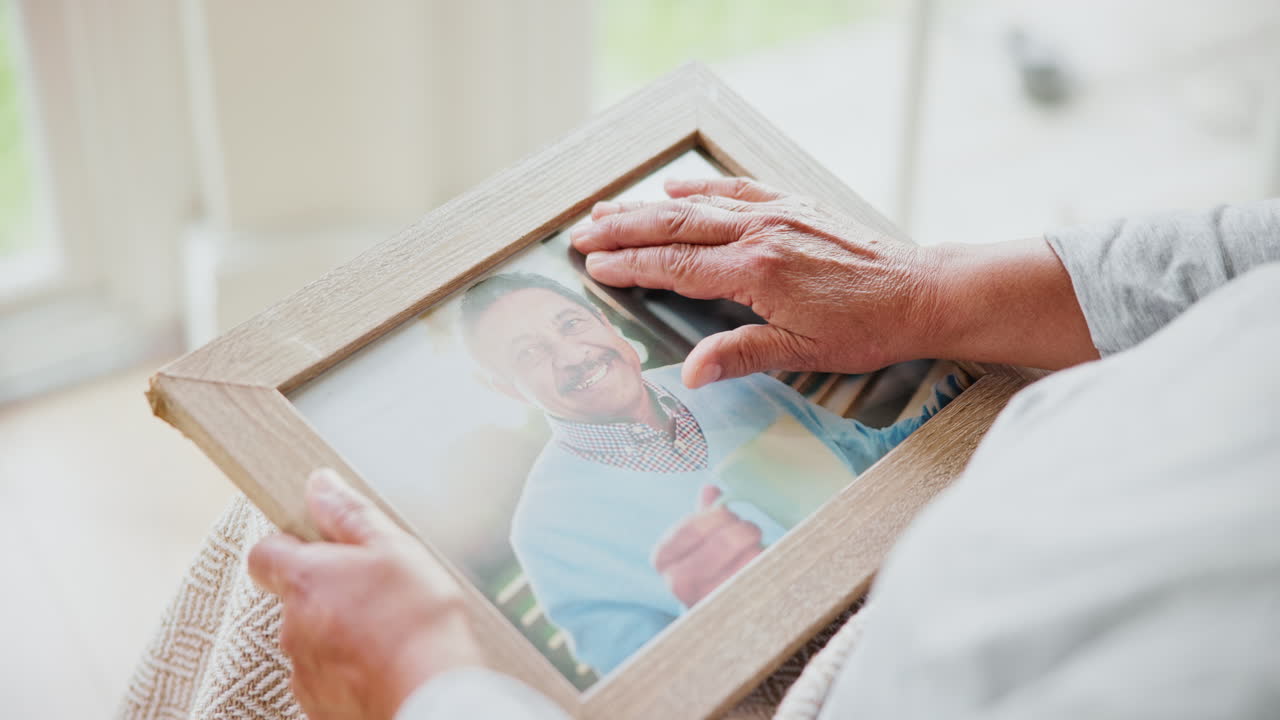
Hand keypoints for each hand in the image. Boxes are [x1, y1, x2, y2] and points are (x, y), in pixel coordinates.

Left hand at [248, 469, 481, 719]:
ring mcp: (304, 670)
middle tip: (374, 589)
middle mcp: (292, 626)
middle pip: (295, 597)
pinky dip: (349, 667)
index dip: (288, 546)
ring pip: (312, 638)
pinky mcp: (320, 704)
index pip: (264, 553)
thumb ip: (349, 514)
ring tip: (386, 630)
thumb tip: (320, 485)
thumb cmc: (417, 620)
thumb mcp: (394, 548)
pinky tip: (384, 661)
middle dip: (328, 590)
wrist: (431, 694)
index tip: (319, 546)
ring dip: (339, 630)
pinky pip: (327, 675)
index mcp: (305, 579)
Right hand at [571, 177, 939, 386]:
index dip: (630, 265)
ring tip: (609, 208)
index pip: (675, 266)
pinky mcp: (795, 207)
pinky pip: (736, 191)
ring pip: (698, 206)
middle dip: (622, 229)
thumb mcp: (801, 351)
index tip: (594, 264)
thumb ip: (740, 356)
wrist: (920, 292)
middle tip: (581, 232)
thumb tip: (690, 375)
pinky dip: (701, 189)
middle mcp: (760, 233)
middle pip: (674, 227)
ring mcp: (777, 214)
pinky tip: (676, 188)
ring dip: (648, 207)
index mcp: (756, 271)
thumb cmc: (866, 327)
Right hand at [652, 485, 762, 606]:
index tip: (728, 515)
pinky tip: (760, 562)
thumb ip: (702, 514)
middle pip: (723, 541)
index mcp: (662, 558)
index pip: (692, 527)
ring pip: (748, 557)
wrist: (708, 612)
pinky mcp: (735, 607)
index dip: (717, 516)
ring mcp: (707, 598)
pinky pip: (761, 575)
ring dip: (756, 546)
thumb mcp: (695, 540)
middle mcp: (678, 582)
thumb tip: (711, 489)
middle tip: (749, 528)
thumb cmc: (701, 566)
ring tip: (754, 546)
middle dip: (742, 527)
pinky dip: (766, 562)